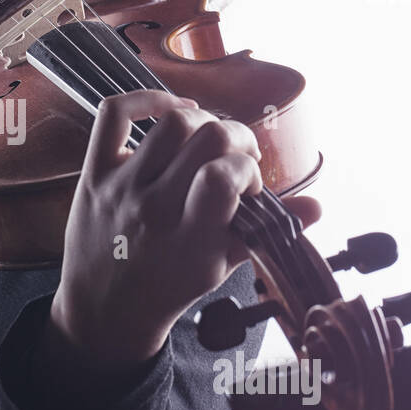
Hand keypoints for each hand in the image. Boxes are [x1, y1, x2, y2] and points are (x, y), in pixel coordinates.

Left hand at [47, 89, 319, 381]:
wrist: (103, 311)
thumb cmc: (169, 286)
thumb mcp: (220, 267)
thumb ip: (265, 232)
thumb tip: (317, 205)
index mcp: (189, 240)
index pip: (223, 176)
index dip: (247, 168)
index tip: (249, 183)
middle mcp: (153, 210)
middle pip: (206, 138)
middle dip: (238, 136)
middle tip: (239, 154)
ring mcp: (120, 188)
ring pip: (171, 123)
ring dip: (203, 119)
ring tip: (209, 138)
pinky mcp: (94, 173)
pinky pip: (114, 114)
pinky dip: (145, 99)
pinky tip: (171, 108)